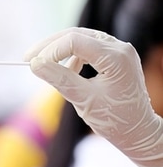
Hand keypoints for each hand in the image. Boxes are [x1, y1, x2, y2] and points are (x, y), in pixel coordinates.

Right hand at [25, 27, 162, 166]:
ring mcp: (118, 50)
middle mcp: (120, 48)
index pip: (75, 41)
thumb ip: (59, 79)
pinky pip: (86, 47)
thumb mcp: (83, 100)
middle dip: (50, 46)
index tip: (32, 65)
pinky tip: (65, 71)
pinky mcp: (114, 56)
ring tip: (42, 65)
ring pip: (80, 38)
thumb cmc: (115, 120)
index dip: (50, 50)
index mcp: (116, 58)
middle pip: (76, 35)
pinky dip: (71, 56)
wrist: (138, 131)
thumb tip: (34, 64)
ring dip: (58, 49)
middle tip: (27, 59)